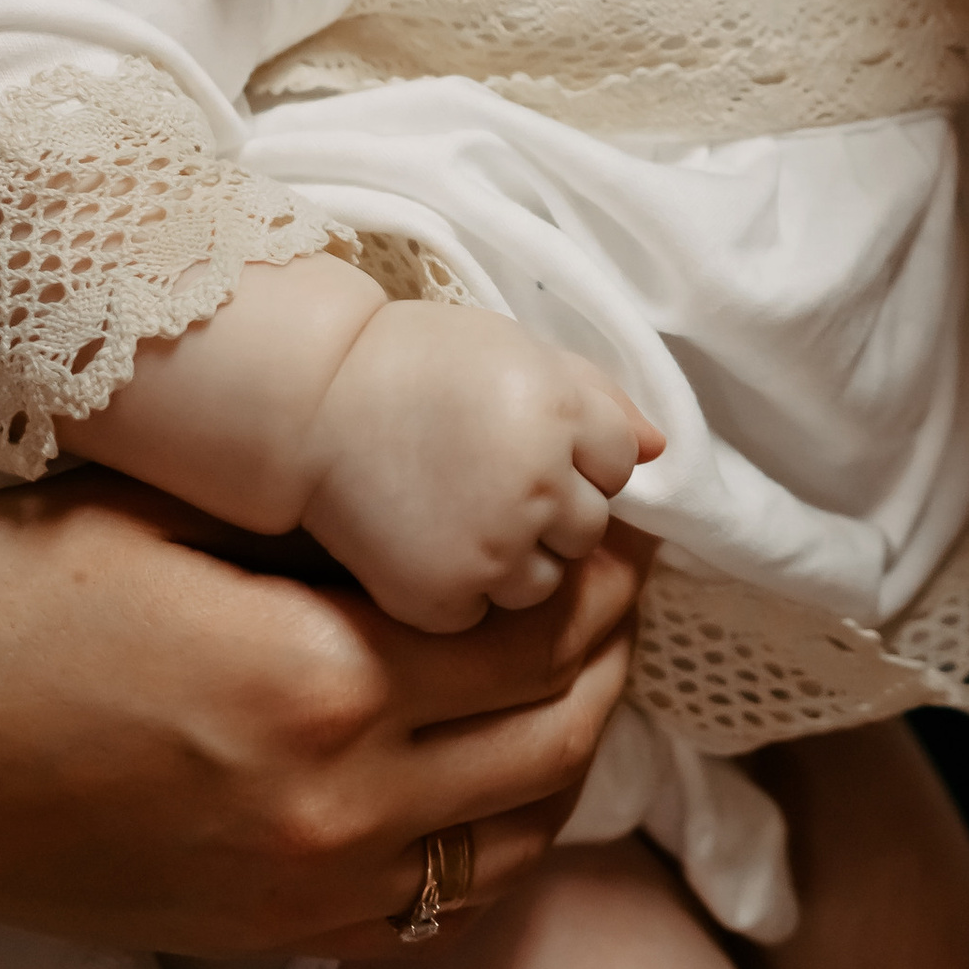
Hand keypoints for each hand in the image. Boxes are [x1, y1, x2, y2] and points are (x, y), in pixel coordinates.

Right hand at [0, 474, 646, 958]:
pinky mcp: (275, 938)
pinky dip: (504, 834)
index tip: (618, 518)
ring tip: (579, 660)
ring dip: (575, 741)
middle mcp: (337, 803)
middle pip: (556, 730)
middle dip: (609, 645)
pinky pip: (447, 904)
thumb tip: (459, 477)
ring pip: (523, 829)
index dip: (599, 568)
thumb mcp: (164, 513)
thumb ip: (318, 512)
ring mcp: (309, 889)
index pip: (531, 626)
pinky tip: (501, 767)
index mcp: (316, 679)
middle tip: (620, 578)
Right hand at [299, 303, 661, 631]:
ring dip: (516, 561)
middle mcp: (537, 489)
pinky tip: (426, 547)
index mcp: (562, 417)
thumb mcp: (515, 351)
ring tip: (459, 516)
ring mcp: (491, 551)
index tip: (525, 440)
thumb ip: (598, 396)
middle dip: (552, 511)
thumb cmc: (413, 361)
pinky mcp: (442, 599)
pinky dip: (462, 594)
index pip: (618, 464)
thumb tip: (659, 448)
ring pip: (545, 585)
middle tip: (489, 481)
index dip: (576, 453)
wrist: (309, 400)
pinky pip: (482, 617)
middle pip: (588, 530)